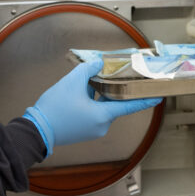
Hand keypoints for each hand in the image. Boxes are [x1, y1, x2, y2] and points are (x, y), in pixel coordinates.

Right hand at [23, 60, 161, 156]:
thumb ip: (88, 69)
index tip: (158, 96)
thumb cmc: (55, 109)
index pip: (130, 106)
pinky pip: (93, 113)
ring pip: (102, 107)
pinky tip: (80, 94)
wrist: (36, 130)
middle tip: (109, 75)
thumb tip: (97, 64)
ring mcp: (93, 130)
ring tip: (86, 83)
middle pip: (114, 103)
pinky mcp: (84, 131)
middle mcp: (102, 125)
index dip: (145, 100)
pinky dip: (91, 103)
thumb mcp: (72, 82)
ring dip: (98, 95)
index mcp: (103, 115)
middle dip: (111, 89)